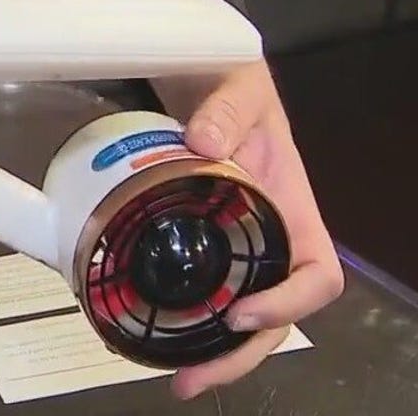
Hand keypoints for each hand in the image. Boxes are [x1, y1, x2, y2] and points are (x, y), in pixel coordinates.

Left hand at [154, 61, 343, 399]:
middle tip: (190, 380)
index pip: (315, 273)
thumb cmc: (232, 83)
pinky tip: (141, 333)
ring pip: (235, 316)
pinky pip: (197, 292)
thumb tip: (202, 140)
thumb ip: (225, 110)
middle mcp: (266, 237)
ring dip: (210, 352)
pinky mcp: (194, 243)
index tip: (241, 312)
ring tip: (173, 378)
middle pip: (273, 315)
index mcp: (292, 209)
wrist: (200, 77)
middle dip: (239, 354)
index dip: (288, 302)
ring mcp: (231, 245)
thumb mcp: (236, 88)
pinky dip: (180, 322)